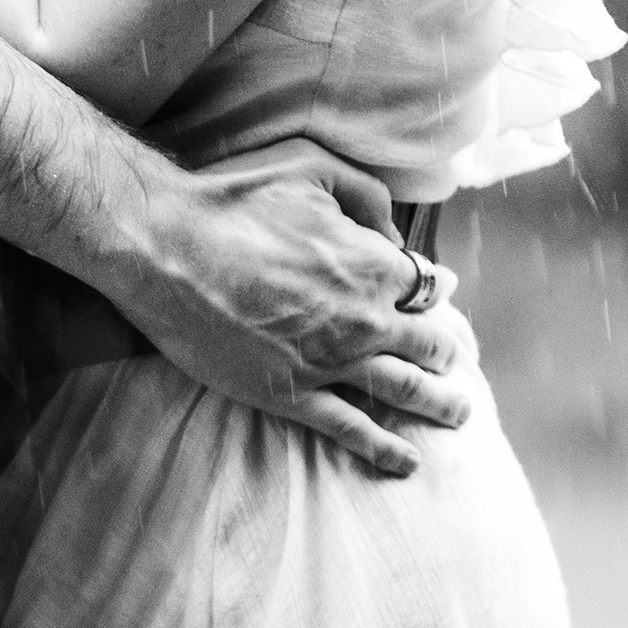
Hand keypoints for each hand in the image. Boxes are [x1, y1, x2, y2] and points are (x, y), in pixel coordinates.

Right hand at [112, 137, 468, 478]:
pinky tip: (407, 461)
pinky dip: (385, 449)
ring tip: (458, 414)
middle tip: (456, 363)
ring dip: (438, 404)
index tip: (439, 295)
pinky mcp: (292, 394)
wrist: (169, 250)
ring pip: (403, 390)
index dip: (436, 289)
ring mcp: (331, 363)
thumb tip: (393, 233)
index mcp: (374, 265)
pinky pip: (351, 428)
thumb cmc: (235, 199)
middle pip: (428, 344)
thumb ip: (366, 195)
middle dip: (448, 354)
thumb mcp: (311, 167)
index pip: (428, 285)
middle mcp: (365, 320)